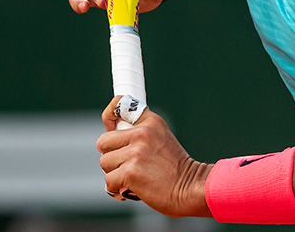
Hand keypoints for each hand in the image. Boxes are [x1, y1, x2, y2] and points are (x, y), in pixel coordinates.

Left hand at [97, 96, 212, 217]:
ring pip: (105, 162)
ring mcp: (136, 153)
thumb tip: (110, 139)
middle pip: (103, 142)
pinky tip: (130, 188)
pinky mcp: (130, 172)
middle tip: (126, 164)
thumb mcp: (162, 138)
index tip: (111, 126)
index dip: (109, 116)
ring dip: (114, 174)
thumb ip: (141, 133)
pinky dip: (116, 189)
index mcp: (150, 122)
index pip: (119, 104)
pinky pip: (109, 181)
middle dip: (111, 156)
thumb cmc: (176, 169)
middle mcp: (142, 133)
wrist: (191, 188)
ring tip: (133, 177)